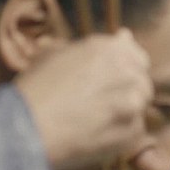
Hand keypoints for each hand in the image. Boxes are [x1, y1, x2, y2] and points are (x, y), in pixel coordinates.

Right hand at [14, 29, 152, 169]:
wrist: (28, 128)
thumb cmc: (35, 89)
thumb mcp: (54, 54)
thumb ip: (90, 45)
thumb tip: (121, 35)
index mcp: (112, 48)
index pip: (136, 55)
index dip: (124, 67)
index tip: (112, 78)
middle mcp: (128, 72)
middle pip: (141, 81)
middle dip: (125, 90)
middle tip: (100, 102)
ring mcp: (134, 103)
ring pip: (139, 106)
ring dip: (123, 111)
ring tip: (95, 119)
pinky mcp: (133, 132)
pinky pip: (135, 131)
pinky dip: (121, 133)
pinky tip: (97, 134)